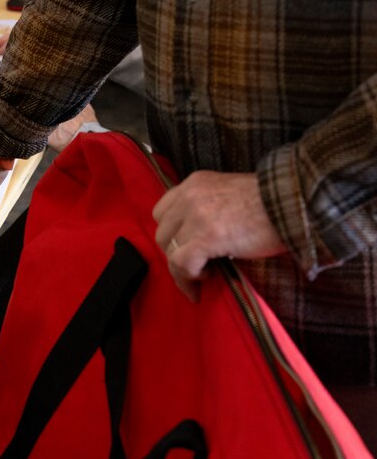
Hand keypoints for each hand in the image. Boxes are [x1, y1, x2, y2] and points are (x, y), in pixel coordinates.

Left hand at [152, 171, 286, 301]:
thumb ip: (207, 207)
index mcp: (195, 183)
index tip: (185, 249)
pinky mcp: (206, 236)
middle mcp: (190, 195)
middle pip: (162, 232)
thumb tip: (194, 238)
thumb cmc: (272, 204)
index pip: (162, 211)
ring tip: (206, 273)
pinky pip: (181, 263)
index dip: (171, 234)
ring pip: (168, 249)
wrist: (296, 203)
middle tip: (196, 266)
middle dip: (175, 252)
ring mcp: (196, 215)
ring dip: (183, 267)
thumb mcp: (230, 194)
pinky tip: (209, 275)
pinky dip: (191, 276)